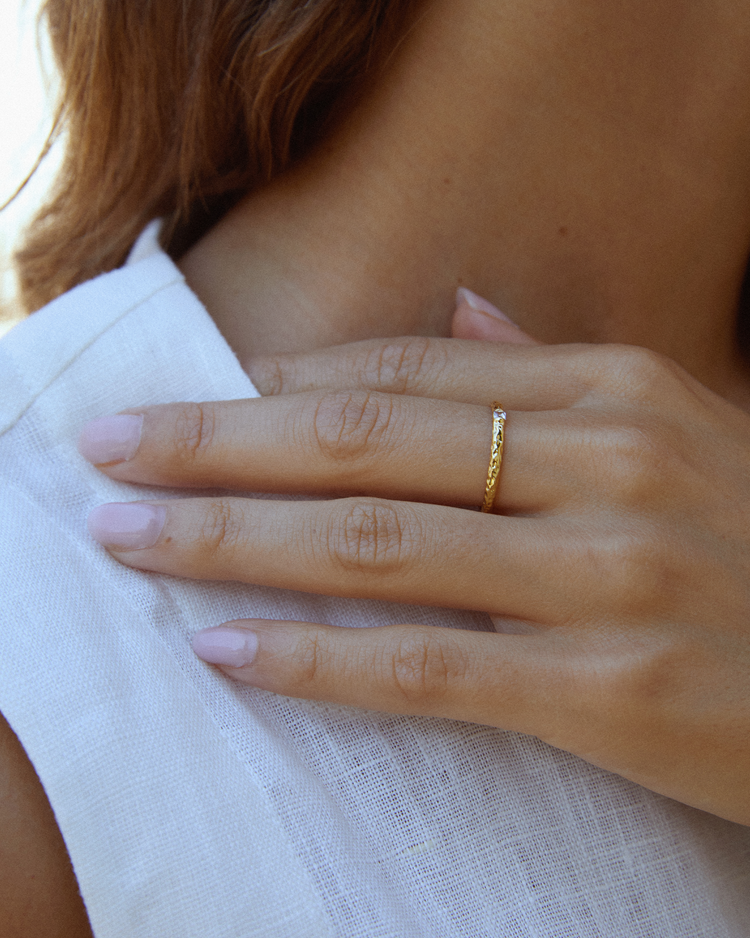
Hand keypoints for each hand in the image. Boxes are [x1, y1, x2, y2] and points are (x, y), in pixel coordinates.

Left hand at [78, 294, 749, 825]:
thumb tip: (460, 311)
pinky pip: (427, 666)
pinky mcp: (610, 692)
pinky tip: (226, 648)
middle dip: (219, 444)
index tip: (196, 399)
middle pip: (366, 443)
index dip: (286, 385)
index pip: (412, 372)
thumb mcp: (677, 428)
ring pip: (377, 546)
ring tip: (131, 536)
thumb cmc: (748, 545)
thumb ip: (558, 369)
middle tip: (112, 447)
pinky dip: (316, 657)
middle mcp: (610, 464)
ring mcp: (610, 575)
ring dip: (234, 540)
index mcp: (619, 390)